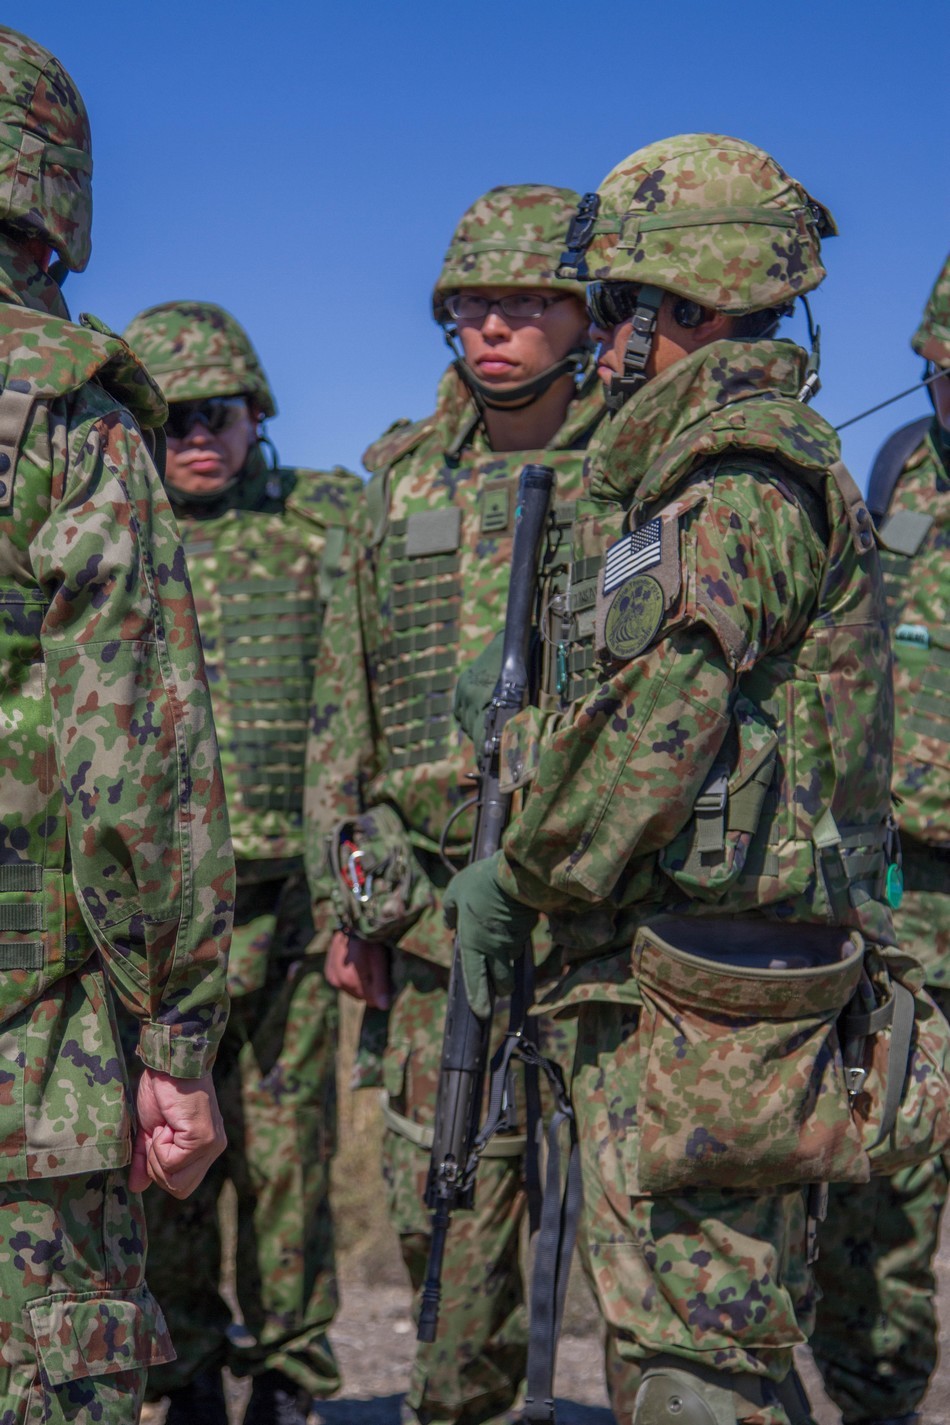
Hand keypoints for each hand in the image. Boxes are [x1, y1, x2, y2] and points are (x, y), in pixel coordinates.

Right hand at [130, 1069, 225, 1198]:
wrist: (169, 1063)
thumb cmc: (162, 1090)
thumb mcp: (150, 1129)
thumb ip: (146, 1159)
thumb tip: (136, 1188)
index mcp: (204, 1148)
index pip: (182, 1185)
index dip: (160, 1170)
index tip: (156, 1139)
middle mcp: (213, 1149)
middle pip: (180, 1189)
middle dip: (158, 1168)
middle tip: (158, 1136)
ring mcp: (211, 1145)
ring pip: (175, 1181)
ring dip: (158, 1157)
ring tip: (163, 1128)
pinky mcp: (203, 1138)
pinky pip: (171, 1163)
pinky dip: (159, 1145)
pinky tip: (166, 1123)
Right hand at [326, 928, 391, 1008]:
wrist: (352, 922)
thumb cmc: (369, 940)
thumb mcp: (379, 960)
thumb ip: (381, 985)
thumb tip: (383, 1008)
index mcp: (350, 981)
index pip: (371, 1000)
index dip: (381, 990)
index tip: (385, 974)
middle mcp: (337, 982)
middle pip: (361, 996)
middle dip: (370, 985)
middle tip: (375, 965)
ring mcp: (331, 977)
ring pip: (352, 989)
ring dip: (360, 981)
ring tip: (365, 961)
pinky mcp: (329, 972)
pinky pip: (344, 983)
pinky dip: (350, 976)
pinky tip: (355, 963)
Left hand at [443, 851, 537, 1018]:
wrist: (516, 872)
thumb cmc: (479, 882)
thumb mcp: (455, 893)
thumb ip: (450, 911)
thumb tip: (449, 924)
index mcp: (473, 944)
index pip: (475, 979)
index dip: (478, 999)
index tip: (481, 1014)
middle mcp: (494, 949)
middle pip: (502, 982)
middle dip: (500, 988)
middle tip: (499, 990)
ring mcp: (514, 941)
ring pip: (512, 961)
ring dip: (508, 962)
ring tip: (501, 951)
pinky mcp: (528, 930)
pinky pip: (521, 942)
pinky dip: (515, 941)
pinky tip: (511, 928)